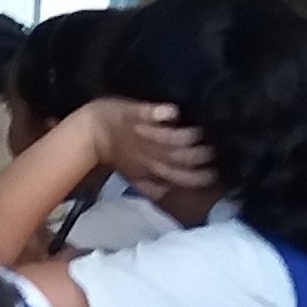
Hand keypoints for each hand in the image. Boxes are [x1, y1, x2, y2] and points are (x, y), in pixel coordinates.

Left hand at [79, 99, 213, 194]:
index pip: (183, 177)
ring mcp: (144, 133)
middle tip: (215, 149)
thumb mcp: (132, 175)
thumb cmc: (114, 153)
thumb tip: (168, 194)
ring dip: (187, 137)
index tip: (217, 172)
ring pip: (171, 139)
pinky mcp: (135, 113)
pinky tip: (172, 113)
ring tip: (201, 132)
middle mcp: (151, 154)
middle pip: (182, 158)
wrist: (89, 133)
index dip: (201, 177)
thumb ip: (151, 185)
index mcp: (153, 169)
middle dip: (200, 156)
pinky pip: (149, 113)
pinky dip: (161, 113)